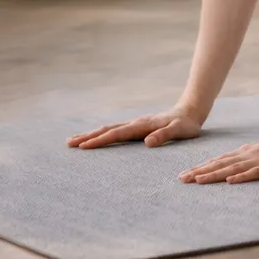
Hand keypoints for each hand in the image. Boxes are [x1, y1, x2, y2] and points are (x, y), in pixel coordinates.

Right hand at [67, 107, 203, 148]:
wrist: (190, 112)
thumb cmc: (186, 125)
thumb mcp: (179, 131)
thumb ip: (165, 135)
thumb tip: (147, 143)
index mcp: (142, 126)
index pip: (117, 134)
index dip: (100, 140)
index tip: (83, 146)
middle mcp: (135, 123)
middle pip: (107, 130)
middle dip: (88, 137)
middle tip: (69, 144)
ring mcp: (135, 124)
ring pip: (109, 129)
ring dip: (92, 135)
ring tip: (74, 141)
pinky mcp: (137, 127)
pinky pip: (115, 131)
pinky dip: (102, 134)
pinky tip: (96, 139)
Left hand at [178, 135, 258, 184]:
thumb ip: (244, 158)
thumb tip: (226, 166)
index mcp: (245, 153)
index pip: (219, 161)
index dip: (201, 168)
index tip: (184, 175)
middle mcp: (249, 155)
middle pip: (221, 164)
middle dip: (201, 171)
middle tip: (182, 179)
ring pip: (233, 168)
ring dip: (215, 174)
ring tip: (198, 181)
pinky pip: (256, 172)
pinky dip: (242, 177)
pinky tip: (230, 181)